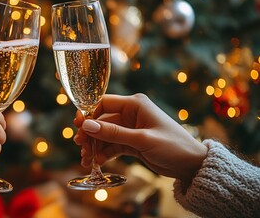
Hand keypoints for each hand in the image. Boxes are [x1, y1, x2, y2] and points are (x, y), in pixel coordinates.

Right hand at [74, 93, 206, 183]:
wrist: (192, 165)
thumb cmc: (173, 146)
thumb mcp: (142, 139)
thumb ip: (113, 133)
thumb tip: (86, 125)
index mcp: (135, 104)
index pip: (104, 103)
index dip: (88, 113)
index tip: (77, 126)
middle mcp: (131, 114)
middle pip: (101, 120)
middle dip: (90, 134)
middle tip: (80, 147)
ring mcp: (131, 128)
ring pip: (105, 135)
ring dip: (94, 146)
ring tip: (85, 160)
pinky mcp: (132, 142)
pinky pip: (112, 145)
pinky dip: (104, 153)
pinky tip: (97, 163)